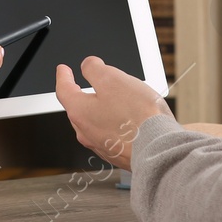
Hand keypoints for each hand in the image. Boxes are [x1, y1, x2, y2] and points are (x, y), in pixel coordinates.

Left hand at [56, 56, 173, 170]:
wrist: (159, 150)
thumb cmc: (137, 116)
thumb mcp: (112, 79)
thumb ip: (94, 70)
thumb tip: (88, 66)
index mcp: (80, 112)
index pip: (64, 90)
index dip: (63, 76)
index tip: (63, 70)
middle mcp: (86, 132)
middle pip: (79, 107)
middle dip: (83, 94)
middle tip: (89, 83)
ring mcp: (102, 146)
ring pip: (95, 122)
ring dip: (102, 109)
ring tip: (118, 100)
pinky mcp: (117, 154)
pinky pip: (111, 134)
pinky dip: (116, 123)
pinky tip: (131, 119)